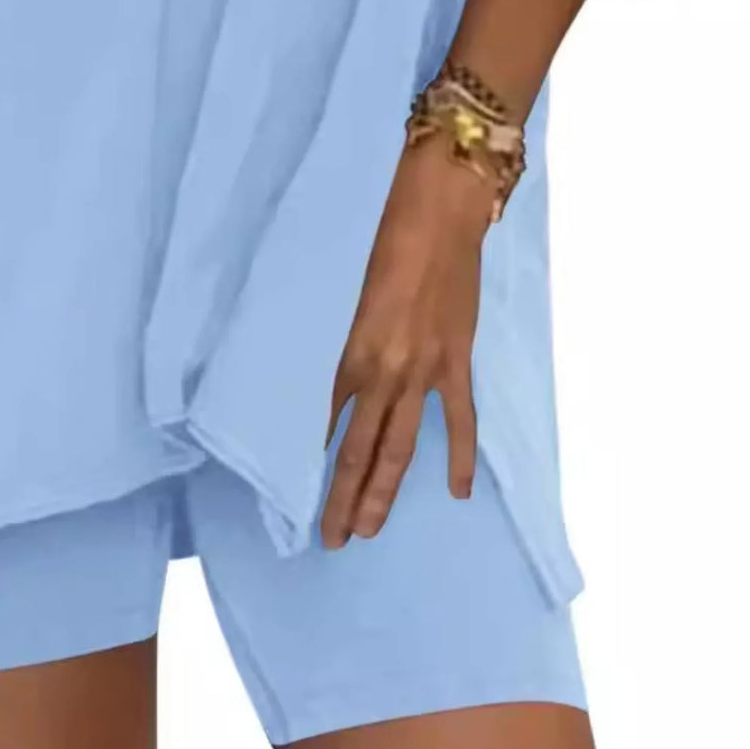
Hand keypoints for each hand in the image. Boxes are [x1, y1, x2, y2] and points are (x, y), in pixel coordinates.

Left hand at [319, 138, 492, 546]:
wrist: (441, 208)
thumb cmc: (380, 231)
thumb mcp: (338, 283)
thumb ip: (326, 330)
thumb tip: (304, 367)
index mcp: (349, 348)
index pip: (319, 420)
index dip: (304, 460)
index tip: (288, 495)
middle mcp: (385, 370)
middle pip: (359, 448)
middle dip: (342, 497)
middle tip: (331, 540)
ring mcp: (426, 370)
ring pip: (402, 446)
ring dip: (384, 491)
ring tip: (369, 529)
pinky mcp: (457, 360)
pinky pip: (460, 419)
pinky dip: (459, 458)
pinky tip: (455, 493)